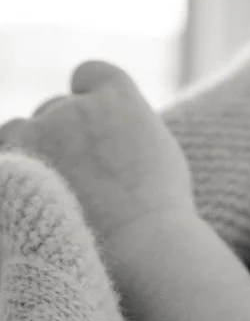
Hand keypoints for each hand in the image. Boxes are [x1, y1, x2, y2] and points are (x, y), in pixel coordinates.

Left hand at [0, 61, 193, 239]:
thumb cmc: (162, 210)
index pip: (91, 74)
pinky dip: (15, 174)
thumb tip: (106, 131)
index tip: (97, 124)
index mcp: (118, 100)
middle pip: (56, 108)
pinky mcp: (14, 165)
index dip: (90, 95)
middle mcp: (74, 107)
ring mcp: (39, 134)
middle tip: (86, 177)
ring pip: (21, 129)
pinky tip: (37, 196)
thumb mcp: (160, 153)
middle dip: (64, 134)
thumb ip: (128, 128)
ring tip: (58, 191)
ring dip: (33, 150)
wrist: (144, 245)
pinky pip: (4, 157)